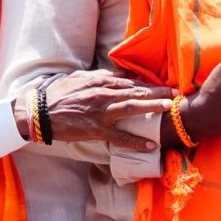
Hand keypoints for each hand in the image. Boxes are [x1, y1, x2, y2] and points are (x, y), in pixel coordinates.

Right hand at [16, 70, 174, 153]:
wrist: (42, 111)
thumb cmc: (61, 95)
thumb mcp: (81, 79)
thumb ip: (101, 76)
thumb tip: (120, 74)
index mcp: (100, 81)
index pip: (129, 81)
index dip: (148, 83)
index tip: (164, 85)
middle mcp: (103, 94)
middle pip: (136, 91)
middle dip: (158, 91)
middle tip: (177, 93)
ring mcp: (101, 112)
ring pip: (132, 107)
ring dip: (152, 107)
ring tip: (170, 108)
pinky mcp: (96, 129)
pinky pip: (120, 137)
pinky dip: (136, 142)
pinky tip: (151, 145)